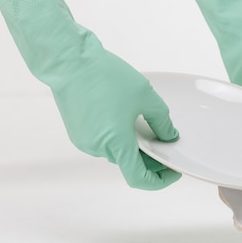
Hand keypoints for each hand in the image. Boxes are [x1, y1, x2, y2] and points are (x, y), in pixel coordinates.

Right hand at [0, 0, 180, 189]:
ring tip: (142, 123)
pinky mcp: (77, 133)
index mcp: (116, 143)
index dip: (159, 181)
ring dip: (131, 144)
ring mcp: (84, 142)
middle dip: (148, 157)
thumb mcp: (145, 96)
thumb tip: (169, 136)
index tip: (171, 172)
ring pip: (115, 152)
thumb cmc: (104, 76)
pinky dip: (116, 136)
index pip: (139, 179)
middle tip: (164, 141)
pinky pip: (102, 142)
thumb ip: (162, 121)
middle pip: (129, 164)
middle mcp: (98, 148)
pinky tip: (123, 117)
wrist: (69, 61)